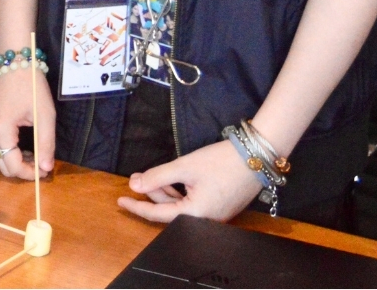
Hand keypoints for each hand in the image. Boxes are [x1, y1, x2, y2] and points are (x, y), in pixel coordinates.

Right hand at [0, 65, 54, 179]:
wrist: (14, 65)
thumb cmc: (31, 87)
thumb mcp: (44, 116)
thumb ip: (46, 144)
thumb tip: (46, 168)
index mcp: (0, 129)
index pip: (12, 165)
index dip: (30, 174)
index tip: (46, 172)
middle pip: (2, 165)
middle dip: (23, 170)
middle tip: (42, 166)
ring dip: (16, 162)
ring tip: (36, 156)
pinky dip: (10, 153)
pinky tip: (24, 148)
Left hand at [117, 140, 264, 222]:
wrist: (256, 156)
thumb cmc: (220, 162)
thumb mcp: (184, 167)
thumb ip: (157, 177)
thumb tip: (135, 186)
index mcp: (196, 215)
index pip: (158, 214)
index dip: (137, 206)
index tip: (120, 200)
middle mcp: (206, 221)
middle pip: (169, 211)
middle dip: (151, 194)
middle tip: (136, 178)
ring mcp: (215, 216)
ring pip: (181, 207)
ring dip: (163, 192)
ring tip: (148, 176)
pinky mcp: (220, 208)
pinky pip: (193, 204)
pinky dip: (178, 193)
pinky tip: (169, 180)